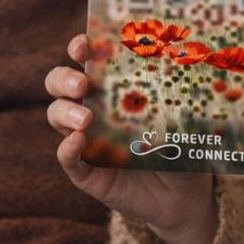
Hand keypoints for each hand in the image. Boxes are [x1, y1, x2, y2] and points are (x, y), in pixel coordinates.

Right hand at [48, 34, 216, 243]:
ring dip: (65, 112)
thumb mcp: (187, 128)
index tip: (84, 45)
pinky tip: (77, 143)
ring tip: (85, 121)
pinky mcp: (84, 170)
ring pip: (56, 114)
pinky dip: (66, 148)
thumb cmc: (184, 151)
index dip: (80, 48)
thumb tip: (182, 104)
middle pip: (60, 83)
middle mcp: (93, 108)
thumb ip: (181, 116)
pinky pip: (66, 157)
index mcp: (115, 88)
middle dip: (64, 78)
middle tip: (82, 85)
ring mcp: (84, 138)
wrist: (182, 199)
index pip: (88, 60)